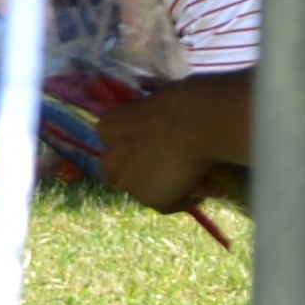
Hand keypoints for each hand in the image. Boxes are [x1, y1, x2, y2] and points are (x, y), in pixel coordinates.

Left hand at [91, 84, 217, 213]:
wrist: (195, 121)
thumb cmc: (182, 100)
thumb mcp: (155, 101)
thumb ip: (149, 120)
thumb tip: (165, 126)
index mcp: (107, 127)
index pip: (113, 141)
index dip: (131, 144)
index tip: (151, 142)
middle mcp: (109, 157)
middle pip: (116, 170)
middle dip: (134, 169)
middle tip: (162, 165)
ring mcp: (127, 180)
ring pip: (140, 189)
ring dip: (157, 186)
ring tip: (183, 183)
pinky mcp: (149, 198)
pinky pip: (167, 204)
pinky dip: (180, 201)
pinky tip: (197, 197)